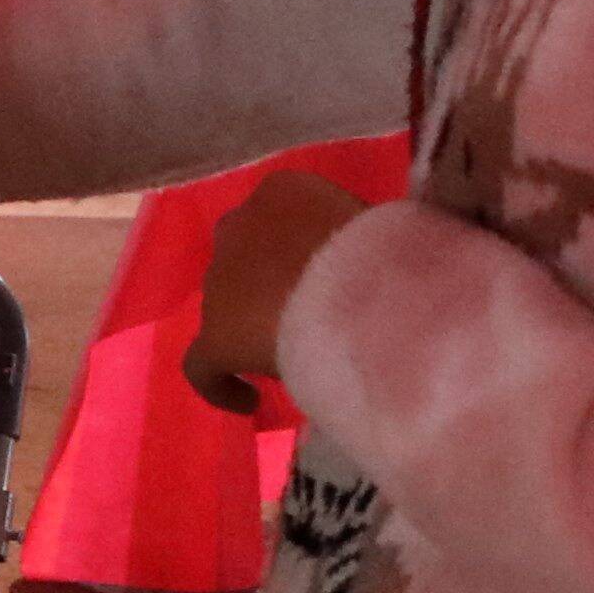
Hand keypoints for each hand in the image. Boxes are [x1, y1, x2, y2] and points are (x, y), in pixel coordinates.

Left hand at [182, 169, 374, 414]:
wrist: (369, 290)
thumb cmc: (391, 250)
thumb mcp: (378, 227)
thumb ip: (356, 238)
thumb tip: (365, 262)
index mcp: (283, 190)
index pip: (281, 218)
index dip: (296, 252)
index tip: (324, 279)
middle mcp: (239, 224)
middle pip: (247, 260)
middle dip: (267, 288)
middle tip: (307, 317)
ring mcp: (220, 279)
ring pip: (227, 306)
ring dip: (251, 327)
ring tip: (291, 355)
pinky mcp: (214, 333)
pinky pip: (202, 366)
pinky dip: (220, 384)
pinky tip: (247, 402)